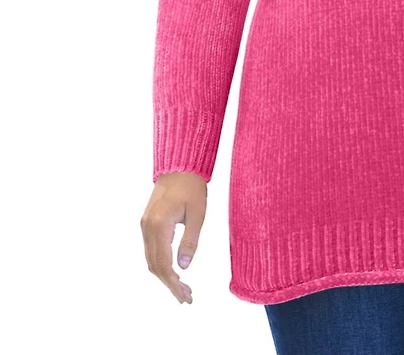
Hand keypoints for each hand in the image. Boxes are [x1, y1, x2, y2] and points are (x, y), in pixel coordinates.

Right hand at [141, 172, 207, 304]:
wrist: (179, 166)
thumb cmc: (192, 187)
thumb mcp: (197, 214)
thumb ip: (190, 240)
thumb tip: (184, 267)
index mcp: (160, 225)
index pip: (164, 264)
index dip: (174, 283)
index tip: (185, 295)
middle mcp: (147, 227)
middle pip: (154, 266)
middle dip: (169, 284)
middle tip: (186, 297)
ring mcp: (145, 225)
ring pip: (151, 260)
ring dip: (164, 276)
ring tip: (182, 288)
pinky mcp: (147, 223)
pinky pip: (150, 250)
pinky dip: (160, 264)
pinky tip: (173, 271)